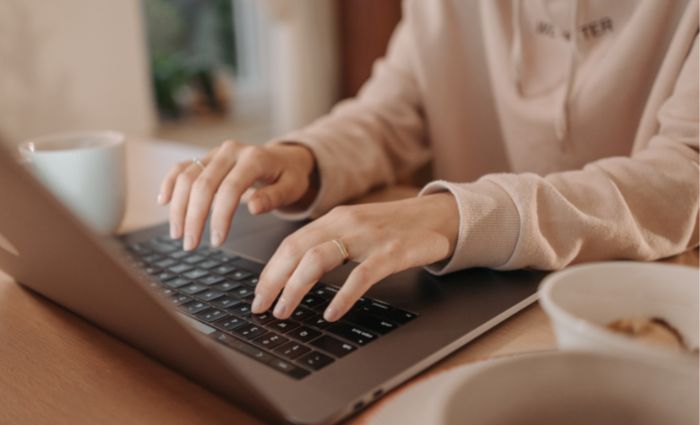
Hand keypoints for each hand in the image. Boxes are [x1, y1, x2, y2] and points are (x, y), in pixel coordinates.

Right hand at [158, 141, 316, 249]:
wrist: (285, 158)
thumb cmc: (289, 176)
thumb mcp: (292, 188)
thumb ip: (274, 197)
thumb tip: (253, 207)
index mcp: (254, 158)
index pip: (230, 189)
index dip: (220, 216)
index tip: (217, 241)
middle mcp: (230, 151)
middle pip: (203, 184)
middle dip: (193, 217)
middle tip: (190, 244)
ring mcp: (215, 153)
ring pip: (187, 177)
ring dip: (179, 207)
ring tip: (178, 234)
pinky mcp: (206, 158)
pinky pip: (181, 167)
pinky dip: (170, 183)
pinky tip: (164, 202)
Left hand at [251, 193, 458, 320]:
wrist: (439, 216)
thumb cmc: (395, 228)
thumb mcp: (357, 229)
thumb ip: (330, 244)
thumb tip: (296, 274)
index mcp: (334, 218)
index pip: (291, 243)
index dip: (270, 270)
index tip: (258, 294)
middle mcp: (346, 223)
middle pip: (296, 250)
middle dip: (272, 281)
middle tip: (261, 307)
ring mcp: (368, 236)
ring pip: (319, 259)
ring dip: (295, 288)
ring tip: (285, 311)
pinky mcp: (392, 252)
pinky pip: (361, 275)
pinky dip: (342, 296)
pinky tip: (331, 313)